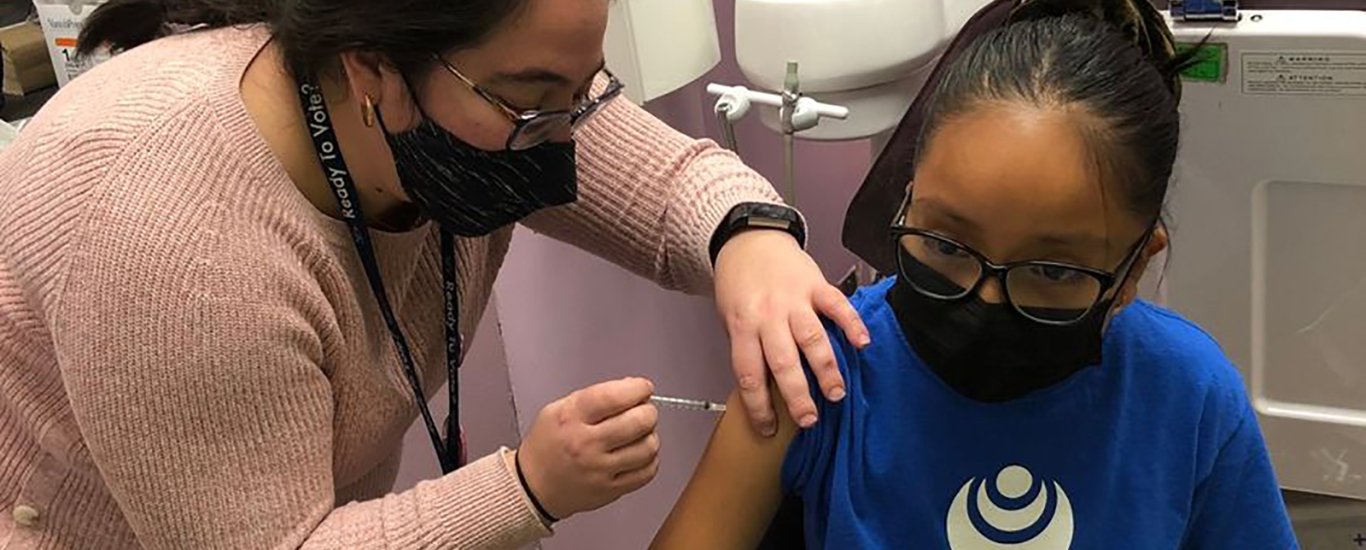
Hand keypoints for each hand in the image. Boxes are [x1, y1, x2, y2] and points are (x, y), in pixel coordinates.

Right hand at [515, 377, 660, 519]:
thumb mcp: (557, 409)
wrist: (533, 486)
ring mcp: (600, 469)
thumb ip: (594, 396)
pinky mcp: (610, 490)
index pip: (615, 396)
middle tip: (643, 411)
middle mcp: (586, 443)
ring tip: (639, 434)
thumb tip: (632, 389)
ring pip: (648, 447)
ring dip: (650, 435)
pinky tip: (638, 454)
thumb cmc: (547, 445)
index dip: (638, 388)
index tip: (643, 388)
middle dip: (648, 411)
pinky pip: (647, 472)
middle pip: (639, 421)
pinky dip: (650, 459)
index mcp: (571, 418)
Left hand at [715, 230, 869, 436]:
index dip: (758, 406)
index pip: (749, 375)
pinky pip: (836, 305)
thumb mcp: (730, 319)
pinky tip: (862, 343)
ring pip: (811, 338)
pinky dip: (851, 323)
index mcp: (742, 327)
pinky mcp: (816, 285)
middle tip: (809, 420)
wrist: (749, 240)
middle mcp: (768, 316)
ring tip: (836, 393)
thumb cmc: (740, 284)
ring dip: (826, 368)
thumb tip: (765, 390)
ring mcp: (794, 300)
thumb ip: (748, 349)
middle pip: (782, 362)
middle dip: (797, 395)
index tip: (768, 429)